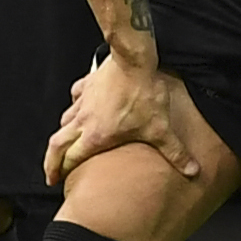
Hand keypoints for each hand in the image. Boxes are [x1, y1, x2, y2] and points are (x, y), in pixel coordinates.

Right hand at [45, 49, 194, 185]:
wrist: (135, 61)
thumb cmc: (144, 94)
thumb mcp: (160, 128)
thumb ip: (174, 152)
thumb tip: (190, 170)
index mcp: (96, 136)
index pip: (71, 159)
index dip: (61, 171)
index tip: (57, 180)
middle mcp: (83, 120)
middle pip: (56, 144)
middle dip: (50, 160)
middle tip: (50, 171)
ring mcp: (83, 102)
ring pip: (64, 121)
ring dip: (63, 134)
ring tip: (65, 142)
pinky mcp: (87, 85)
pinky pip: (75, 96)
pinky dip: (74, 104)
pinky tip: (79, 105)